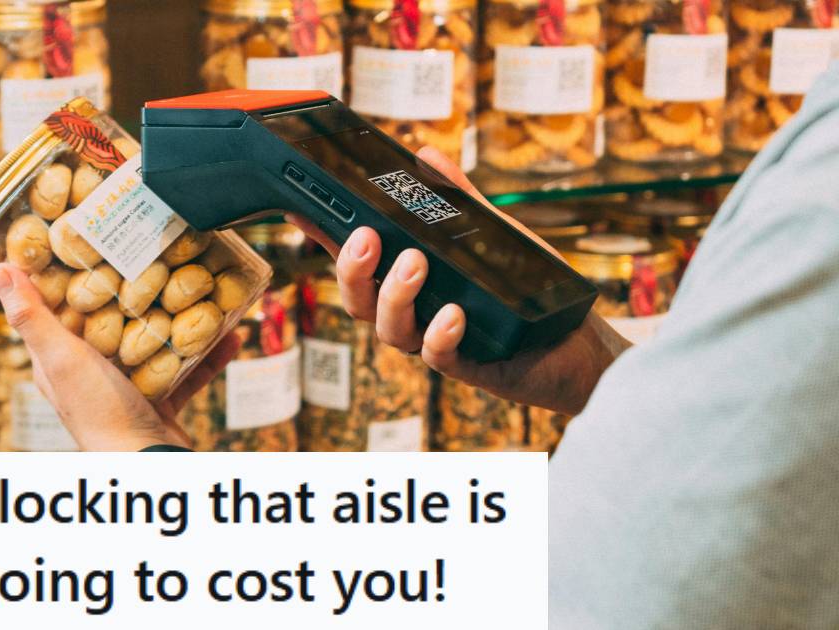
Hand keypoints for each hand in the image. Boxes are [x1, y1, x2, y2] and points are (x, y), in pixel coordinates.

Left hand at [0, 263, 239, 450]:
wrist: (145, 463)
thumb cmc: (99, 414)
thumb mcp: (62, 358)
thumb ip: (33, 317)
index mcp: (58, 361)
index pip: (57, 309)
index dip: (68, 274)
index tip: (89, 238)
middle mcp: (90, 374)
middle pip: (110, 320)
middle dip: (133, 289)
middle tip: (154, 253)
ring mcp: (126, 388)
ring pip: (153, 342)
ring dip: (178, 316)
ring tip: (199, 287)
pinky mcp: (160, 402)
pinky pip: (188, 370)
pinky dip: (208, 353)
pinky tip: (232, 332)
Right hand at [287, 147, 629, 415]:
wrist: (573, 339)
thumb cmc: (524, 286)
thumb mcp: (488, 232)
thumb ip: (455, 198)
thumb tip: (426, 154)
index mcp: (405, 280)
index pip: (356, 260)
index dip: (324, 239)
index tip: (305, 211)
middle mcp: (411, 312)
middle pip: (359, 299)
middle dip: (353, 268)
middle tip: (366, 238)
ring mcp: (432, 340)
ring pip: (390, 328)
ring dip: (396, 294)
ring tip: (415, 262)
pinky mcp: (464, 364)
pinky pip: (439, 355)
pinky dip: (441, 334)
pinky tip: (453, 313)